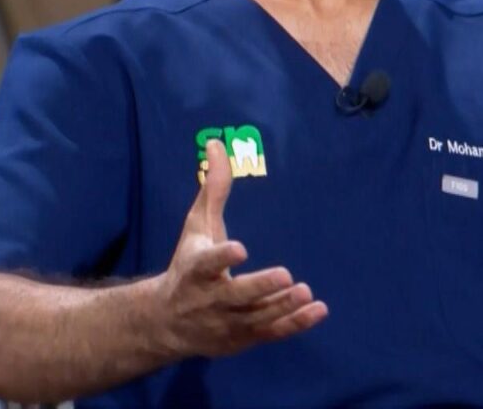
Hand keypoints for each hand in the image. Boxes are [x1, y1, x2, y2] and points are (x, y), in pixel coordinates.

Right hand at [153, 138, 327, 356]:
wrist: (165, 323)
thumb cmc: (187, 266)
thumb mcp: (196, 228)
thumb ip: (213, 189)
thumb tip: (216, 143)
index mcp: (195, 270)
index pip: (206, 264)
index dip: (222, 257)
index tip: (240, 249)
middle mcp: (209, 300)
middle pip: (235, 295)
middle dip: (259, 288)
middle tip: (286, 275)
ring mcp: (226, 323)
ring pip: (256, 318)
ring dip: (281, 307)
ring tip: (306, 291)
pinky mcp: (242, 339)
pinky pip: (270, 333)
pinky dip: (294, 324)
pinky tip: (318, 310)